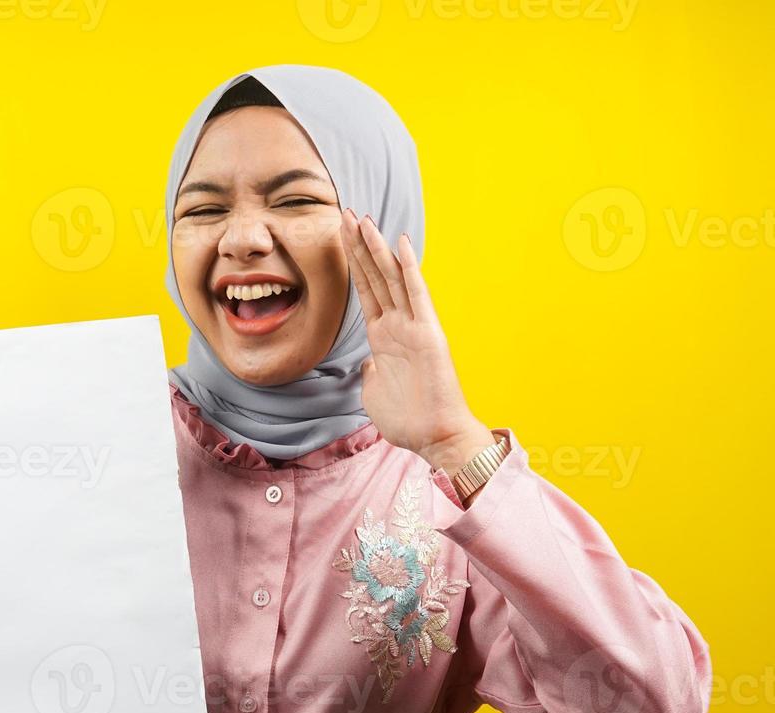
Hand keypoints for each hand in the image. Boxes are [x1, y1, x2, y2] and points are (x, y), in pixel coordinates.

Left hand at [340, 209, 494, 473]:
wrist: (435, 438)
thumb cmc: (408, 421)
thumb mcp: (374, 392)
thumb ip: (369, 372)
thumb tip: (367, 363)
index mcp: (382, 339)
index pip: (363, 291)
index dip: (351, 263)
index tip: (339, 236)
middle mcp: (397, 326)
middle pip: (373, 276)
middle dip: (358, 245)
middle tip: (344, 213)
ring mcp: (412, 327)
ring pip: (390, 278)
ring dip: (376, 248)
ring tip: (361, 218)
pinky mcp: (427, 333)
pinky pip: (416, 294)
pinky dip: (408, 268)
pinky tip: (400, 242)